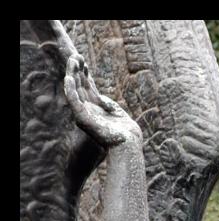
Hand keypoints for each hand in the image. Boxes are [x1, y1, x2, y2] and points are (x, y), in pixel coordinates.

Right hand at [49, 21, 140, 147]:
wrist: (128, 145)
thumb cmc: (126, 132)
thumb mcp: (116, 112)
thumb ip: (107, 104)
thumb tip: (101, 97)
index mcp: (97, 109)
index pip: (88, 88)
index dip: (85, 74)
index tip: (83, 60)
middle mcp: (89, 111)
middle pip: (80, 87)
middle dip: (77, 71)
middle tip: (76, 55)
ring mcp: (84, 115)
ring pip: (74, 91)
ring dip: (72, 75)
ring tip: (72, 60)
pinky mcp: (83, 119)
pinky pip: (74, 101)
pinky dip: (70, 89)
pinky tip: (69, 77)